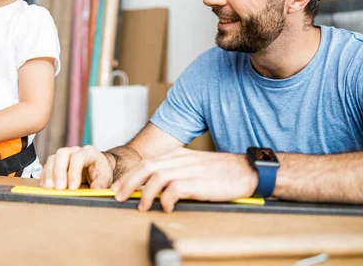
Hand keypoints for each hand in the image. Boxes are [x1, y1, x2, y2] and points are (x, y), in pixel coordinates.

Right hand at [40, 145, 112, 189]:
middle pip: (62, 154)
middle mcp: (75, 151)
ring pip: (52, 159)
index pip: (78, 157)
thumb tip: (96, 188)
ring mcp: (64, 155)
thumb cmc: (100, 172)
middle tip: (59, 188)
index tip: (72, 188)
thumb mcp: (106, 177)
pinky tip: (45, 186)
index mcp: (89, 152)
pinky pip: (47, 166)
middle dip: (59, 172)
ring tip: (49, 188)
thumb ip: (102, 182)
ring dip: (49, 174)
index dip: (74, 172)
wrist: (96, 169)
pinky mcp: (56, 162)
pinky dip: (45, 176)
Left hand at [111, 147, 257, 212]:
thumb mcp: (192, 167)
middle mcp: (179, 159)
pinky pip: (175, 189)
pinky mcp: (199, 181)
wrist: (245, 171)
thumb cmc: (219, 172)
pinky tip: (165, 208)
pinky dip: (166, 200)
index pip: (145, 163)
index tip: (117, 189)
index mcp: (176, 155)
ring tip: (141, 207)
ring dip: (145, 193)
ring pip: (157, 177)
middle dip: (129, 183)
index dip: (128, 176)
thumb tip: (151, 188)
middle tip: (119, 197)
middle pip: (145, 167)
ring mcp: (189, 169)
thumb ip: (174, 172)